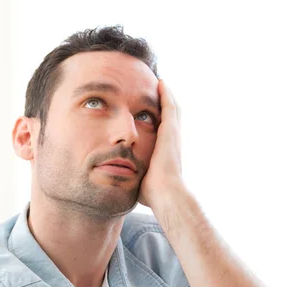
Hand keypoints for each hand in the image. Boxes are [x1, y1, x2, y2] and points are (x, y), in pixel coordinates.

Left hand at [138, 80, 183, 208]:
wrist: (166, 194)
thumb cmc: (152, 194)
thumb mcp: (140, 181)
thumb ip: (134, 177)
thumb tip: (122, 181)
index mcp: (166, 152)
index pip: (163, 131)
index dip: (158, 120)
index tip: (151, 112)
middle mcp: (172, 142)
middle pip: (170, 116)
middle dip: (164, 103)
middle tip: (158, 89)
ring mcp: (173, 136)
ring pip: (171, 109)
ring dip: (166, 95)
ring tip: (160, 82)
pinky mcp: (170, 132)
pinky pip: (169, 107)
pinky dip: (166, 95)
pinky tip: (161, 83)